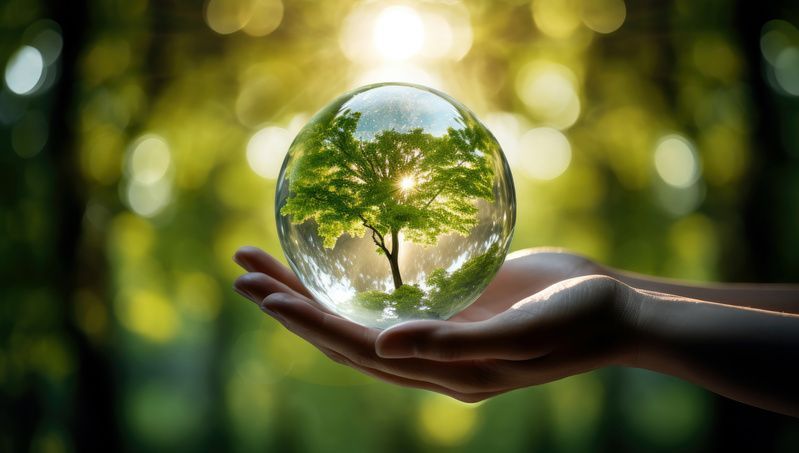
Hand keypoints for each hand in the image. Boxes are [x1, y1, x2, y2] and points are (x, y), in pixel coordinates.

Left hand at [233, 246, 638, 402]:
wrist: (616, 310)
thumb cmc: (580, 320)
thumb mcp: (523, 332)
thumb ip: (452, 344)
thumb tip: (381, 345)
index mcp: (443, 373)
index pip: (356, 348)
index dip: (308, 323)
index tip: (262, 295)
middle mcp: (430, 359)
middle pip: (343, 333)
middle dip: (290, 304)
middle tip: (241, 269)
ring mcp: (439, 332)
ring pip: (358, 314)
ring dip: (310, 290)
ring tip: (265, 263)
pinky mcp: (452, 306)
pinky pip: (390, 295)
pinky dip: (351, 280)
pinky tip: (329, 260)